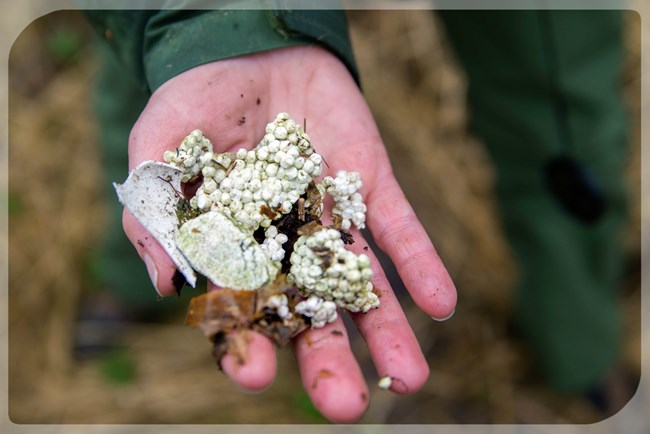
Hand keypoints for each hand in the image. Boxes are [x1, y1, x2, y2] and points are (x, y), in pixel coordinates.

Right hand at [124, 45, 456, 422]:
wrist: (252, 48)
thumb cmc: (197, 100)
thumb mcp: (160, 147)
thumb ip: (156, 211)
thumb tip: (166, 283)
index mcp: (237, 249)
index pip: (243, 311)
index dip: (247, 343)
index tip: (254, 373)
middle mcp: (290, 245)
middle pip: (311, 313)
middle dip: (327, 360)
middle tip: (345, 405)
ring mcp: (333, 218)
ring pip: (362, 283)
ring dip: (387, 329)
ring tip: (410, 376)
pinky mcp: (369, 185)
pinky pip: (398, 229)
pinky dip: (419, 264)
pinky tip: (441, 305)